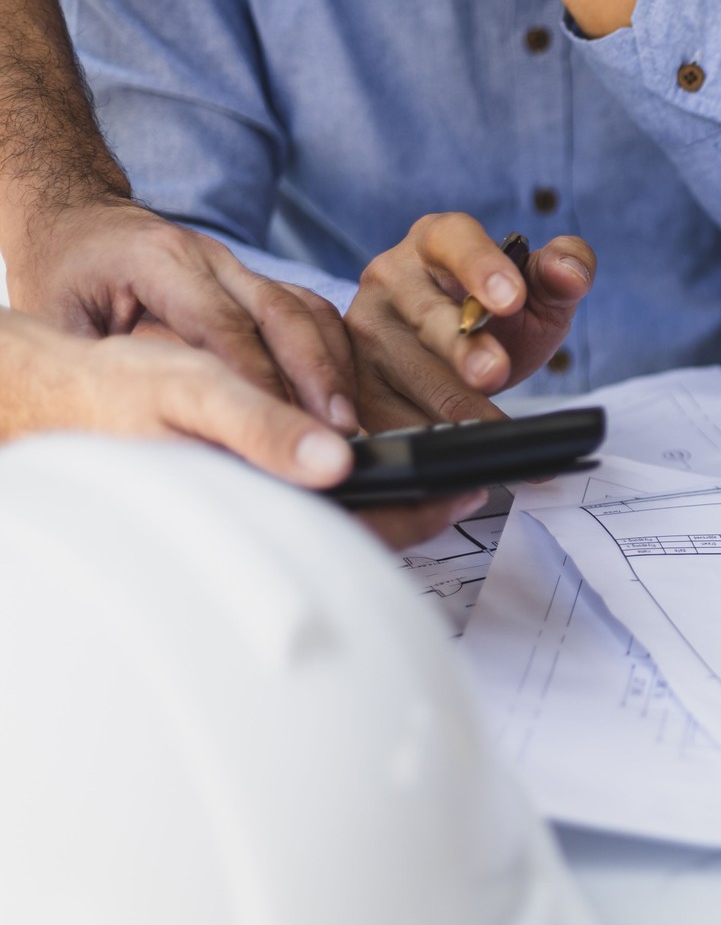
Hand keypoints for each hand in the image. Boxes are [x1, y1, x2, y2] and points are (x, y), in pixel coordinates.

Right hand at [0, 309, 473, 548]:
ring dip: (388, 499)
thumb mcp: (193, 391)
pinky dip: (350, 485)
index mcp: (243, 506)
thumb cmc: (109, 394)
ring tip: (436, 472)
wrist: (45, 397)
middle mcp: (248, 521)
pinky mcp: (240, 497)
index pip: (352, 530)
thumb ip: (263, 427)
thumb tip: (337, 460)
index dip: (417, 514)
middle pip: (355, 534)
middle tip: (470, 483)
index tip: (466, 490)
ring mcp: (246, 513)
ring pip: (338, 520)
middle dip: (415, 513)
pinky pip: (311, 502)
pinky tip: (369, 463)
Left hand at [4, 198, 358, 431]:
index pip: (222, 323)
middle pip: (282, 312)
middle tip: (339, 429)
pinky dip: (333, 351)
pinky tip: (342, 394)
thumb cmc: (62, 272)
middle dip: (316, 373)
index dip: (257, 375)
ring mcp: (239, 265)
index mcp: (159, 260)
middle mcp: (209, 257)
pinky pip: (310, 309)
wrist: (77, 219)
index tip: (280, 423)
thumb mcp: (55, 317)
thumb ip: (97, 364)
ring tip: (348, 421)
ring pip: (307, 308)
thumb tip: (141, 425)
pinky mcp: (255, 281)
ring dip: (333, 365)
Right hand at [346, 213, 593, 431]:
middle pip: (428, 315)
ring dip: (450, 405)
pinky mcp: (355, 380)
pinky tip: (462, 451)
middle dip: (463, 348)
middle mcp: (390, 277)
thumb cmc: (499, 310)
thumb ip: (564, 270)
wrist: (457, 348)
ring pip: (407, 373)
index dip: (482, 268)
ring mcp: (365, 329)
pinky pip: (389, 415)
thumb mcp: (539, 289)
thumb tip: (571, 272)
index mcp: (438, 240)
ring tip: (493, 431)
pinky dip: (430, 438)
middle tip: (494, 372)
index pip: (456, 242)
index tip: (511, 298)